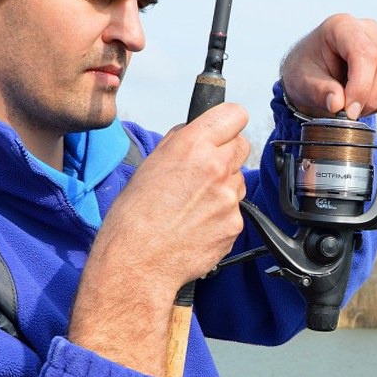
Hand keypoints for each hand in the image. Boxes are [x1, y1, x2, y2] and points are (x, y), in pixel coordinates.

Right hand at [69, 103, 249, 374]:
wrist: (138, 261)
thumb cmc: (134, 216)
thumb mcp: (151, 164)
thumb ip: (180, 144)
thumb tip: (196, 134)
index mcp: (193, 145)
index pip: (235, 114)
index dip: (228, 122)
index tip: (222, 130)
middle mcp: (216, 167)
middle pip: (242, 145)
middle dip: (227, 154)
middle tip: (205, 170)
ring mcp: (229, 197)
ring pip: (239, 180)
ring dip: (224, 186)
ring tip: (194, 204)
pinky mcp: (235, 224)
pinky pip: (235, 211)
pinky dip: (221, 216)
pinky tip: (198, 225)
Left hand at [280, 14, 376, 119]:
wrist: (307, 74)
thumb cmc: (304, 71)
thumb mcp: (302, 83)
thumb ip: (319, 92)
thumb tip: (337, 105)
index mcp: (341, 26)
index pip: (364, 53)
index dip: (361, 85)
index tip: (349, 111)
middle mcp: (366, 30)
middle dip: (370, 97)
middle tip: (349, 115)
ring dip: (375, 100)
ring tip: (349, 108)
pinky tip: (358, 102)